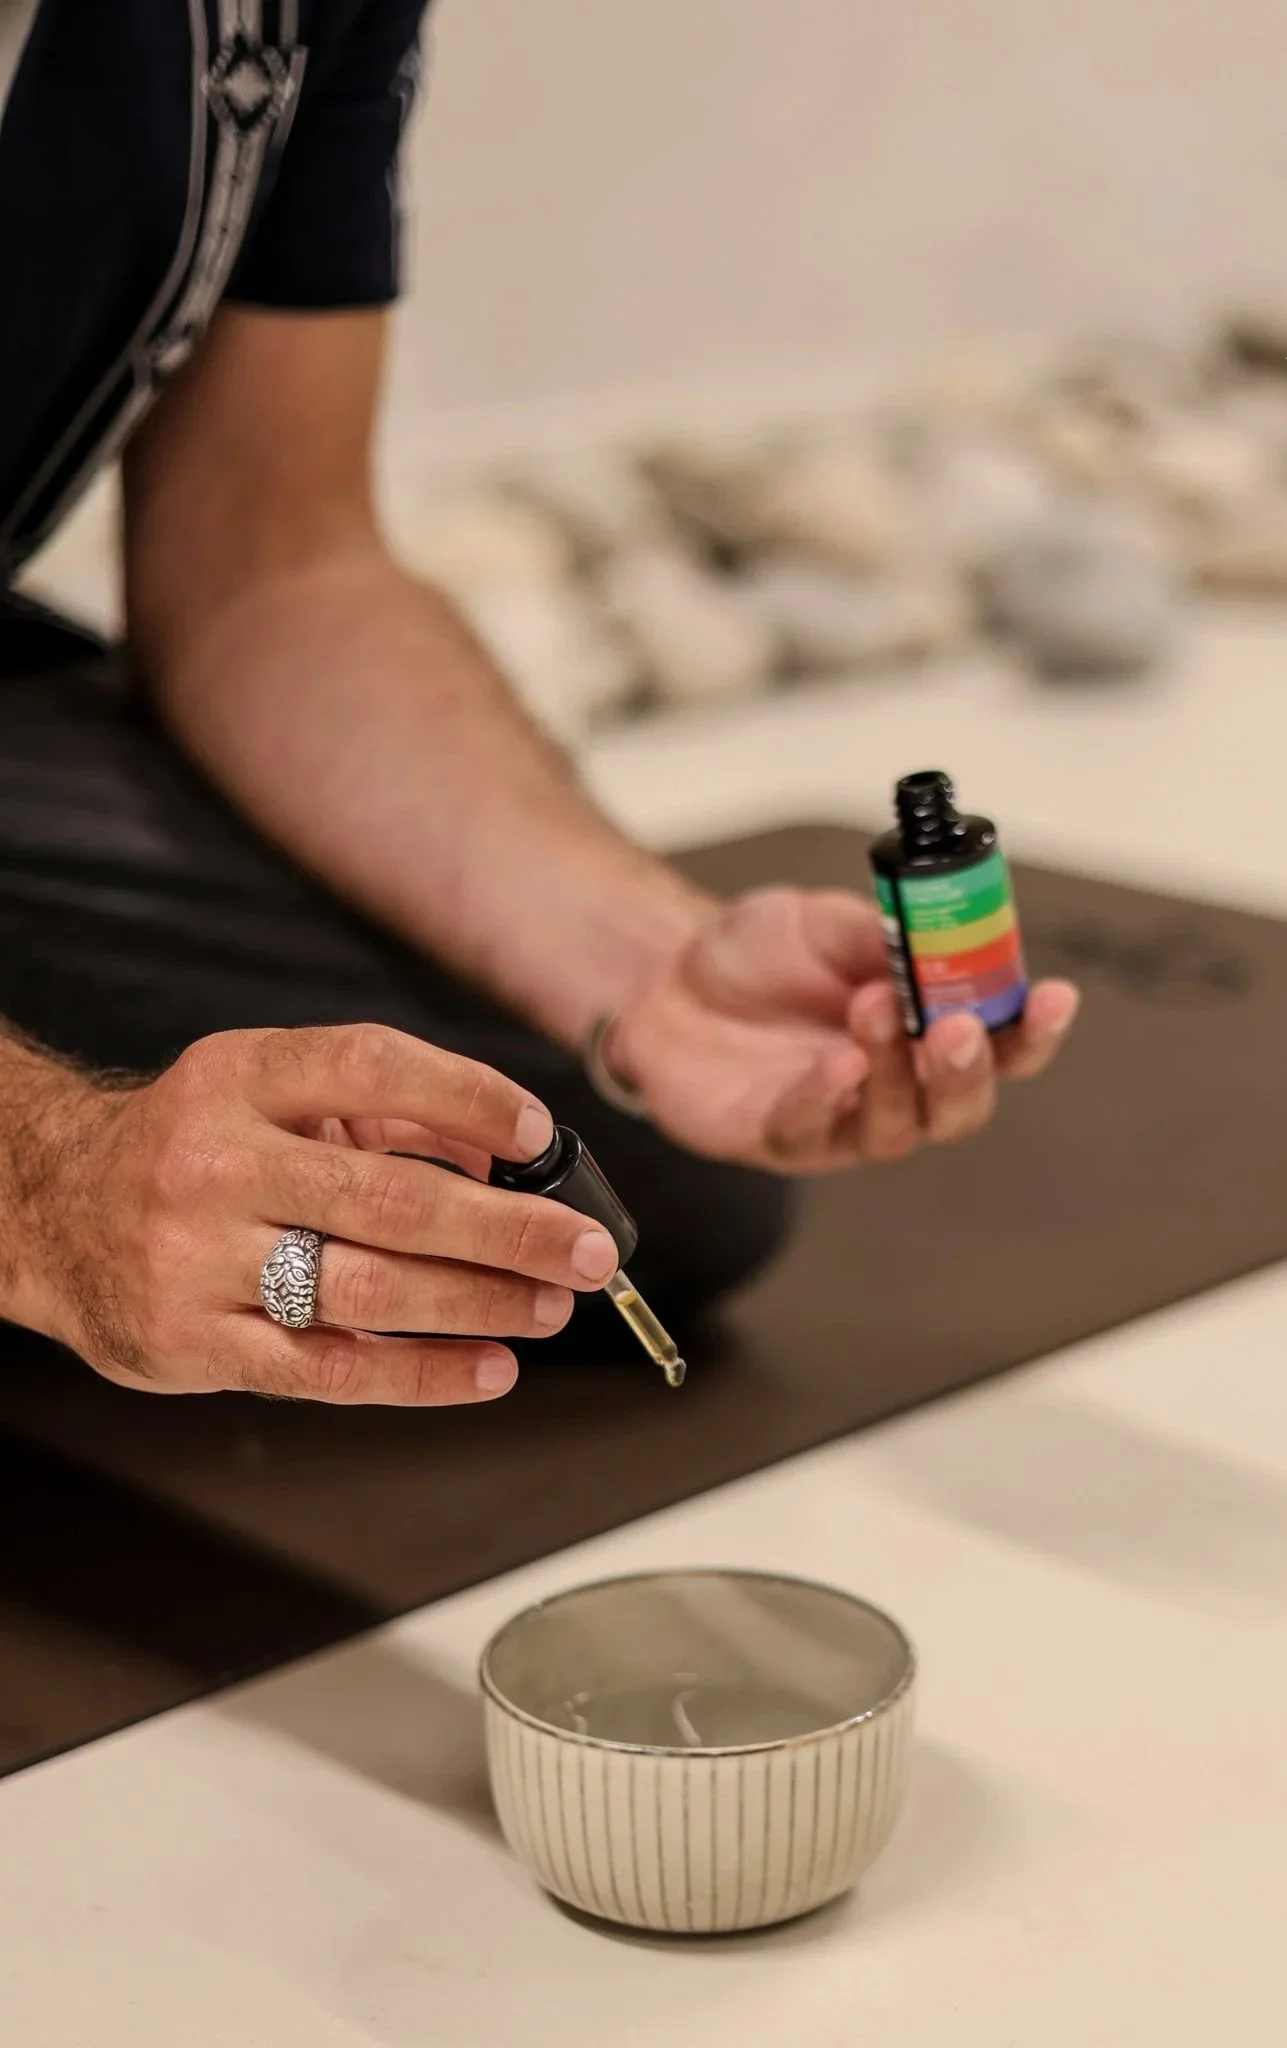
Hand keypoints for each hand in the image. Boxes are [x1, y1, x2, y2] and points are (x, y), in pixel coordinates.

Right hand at [17, 1025, 621, 1401]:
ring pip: (367, 1289)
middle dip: (509, 1229)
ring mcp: (199, 1259)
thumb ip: (378, 1111)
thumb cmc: (193, 1149)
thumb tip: (502, 1153)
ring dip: (479, 1302)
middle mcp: (215, 1162)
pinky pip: (327, 1369)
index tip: (538, 1132)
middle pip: (389, 1196)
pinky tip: (488, 1369)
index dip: (466, 1096)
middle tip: (588, 1251)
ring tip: (550, 1306)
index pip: (368, 1066)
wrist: (52, 1212)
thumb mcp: (266, 1093)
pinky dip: (422, 1375)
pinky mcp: (193, 1343)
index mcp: (238, 1077)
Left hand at [609, 888, 1078, 1172]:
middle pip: (961, 1105)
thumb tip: (934, 934)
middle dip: (969, 1068)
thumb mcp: (826, 923)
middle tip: (955, 1025)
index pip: (1003, 1044)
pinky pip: (813, 1131)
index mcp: (927, 1030)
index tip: (1053, 995)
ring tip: (874, 1010)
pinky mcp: (779, 1138)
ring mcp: (840, 1122)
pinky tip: (837, 1064)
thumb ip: (883, 935)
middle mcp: (897, 1087)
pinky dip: (829, 1098)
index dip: (1034, 1029)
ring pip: (897, 1128)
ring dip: (896, 1073)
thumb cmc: (761, 956)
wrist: (666, 976)